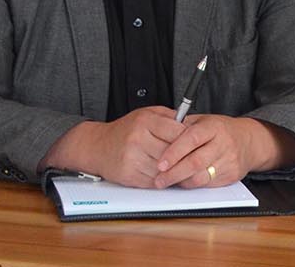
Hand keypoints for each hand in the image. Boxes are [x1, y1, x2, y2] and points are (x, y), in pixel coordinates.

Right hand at [43, 106, 183, 187]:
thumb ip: (169, 117)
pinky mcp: (128, 174)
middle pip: (173, 152)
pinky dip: (163, 180)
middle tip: (197, 159)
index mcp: (145, 121)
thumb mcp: (147, 114)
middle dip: (185, 157)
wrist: (96, 146)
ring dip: (176, 171)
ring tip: (184, 169)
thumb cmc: (125, 130)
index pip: (178, 132)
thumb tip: (192, 124)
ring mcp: (132, 158)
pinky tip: (167, 176)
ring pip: (165, 169)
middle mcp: (138, 138)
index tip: (198, 143)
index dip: (191, 140)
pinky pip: (154, 181)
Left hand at [152, 114, 269, 188]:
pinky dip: (192, 185)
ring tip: (167, 182)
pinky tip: (183, 182)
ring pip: (201, 177)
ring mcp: (229, 160)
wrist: (249, 140)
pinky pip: (208, 184)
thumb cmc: (220, 130)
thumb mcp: (203, 121)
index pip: (192, 139)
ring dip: (181, 182)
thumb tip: (158, 138)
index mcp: (214, 127)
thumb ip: (183, 128)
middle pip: (196, 162)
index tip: (160, 164)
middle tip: (159, 180)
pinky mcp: (232, 175)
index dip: (174, 152)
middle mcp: (223, 143)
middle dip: (174, 173)